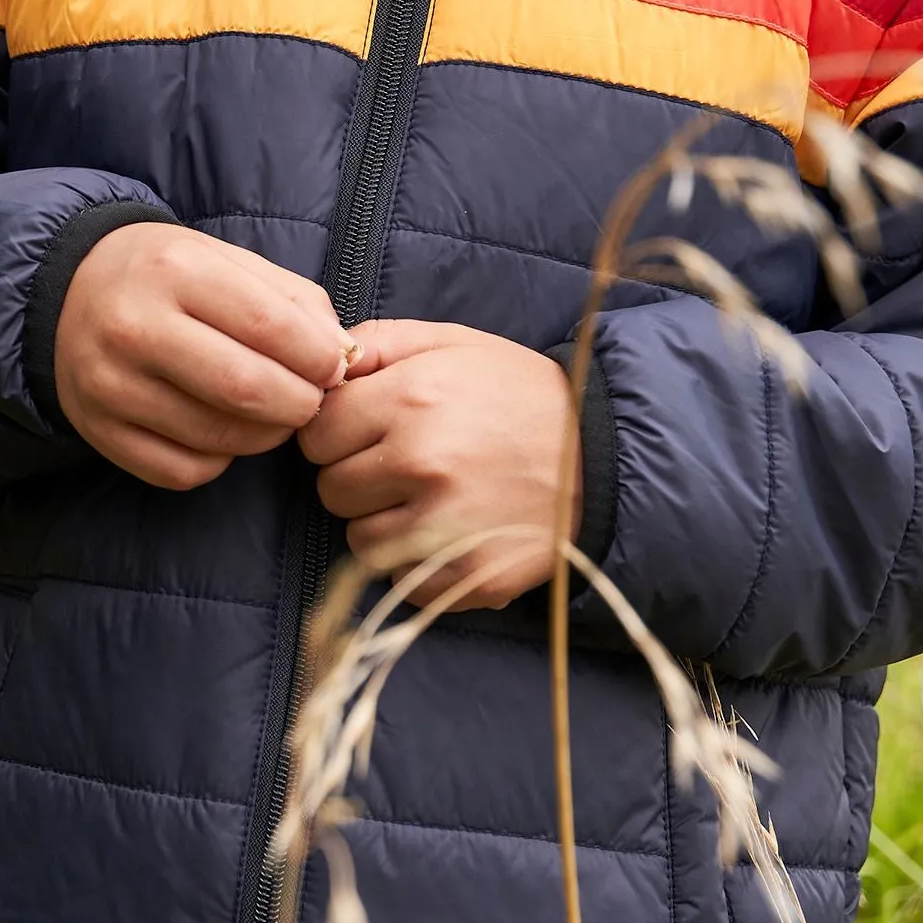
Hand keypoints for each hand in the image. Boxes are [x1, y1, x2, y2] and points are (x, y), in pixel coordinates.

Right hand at [54, 224, 349, 491]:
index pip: (269, 326)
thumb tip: (343, 360)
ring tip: (272, 416)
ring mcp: (109, 383)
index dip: (318, 358)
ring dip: (266, 436)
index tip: (334, 368)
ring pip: (218, 438)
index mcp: (173, 269)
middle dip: (300, 405)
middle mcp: (133, 326)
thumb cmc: (171, 277)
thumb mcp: (229, 262)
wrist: (72, 290)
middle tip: (311, 401)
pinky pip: (182, 471)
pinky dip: (220, 461)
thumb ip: (295, 303)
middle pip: (245, 389)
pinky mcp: (98, 430)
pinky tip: (222, 433)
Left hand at [297, 318, 580, 610]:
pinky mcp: (466, 576)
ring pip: (360, 540)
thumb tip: (322, 363)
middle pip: (331, 490)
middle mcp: (421, 463)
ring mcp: (443, 527)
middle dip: (359, 478)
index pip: (316, 434)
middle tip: (407, 467)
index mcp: (411, 399)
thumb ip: (380, 342)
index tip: (369, 433)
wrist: (606, 456)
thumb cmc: (521, 394)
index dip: (338, 433)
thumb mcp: (456, 343)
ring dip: (384, 525)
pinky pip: (401, 581)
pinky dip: (417, 564)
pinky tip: (452, 533)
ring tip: (431, 501)